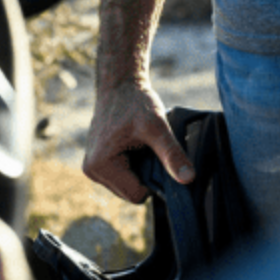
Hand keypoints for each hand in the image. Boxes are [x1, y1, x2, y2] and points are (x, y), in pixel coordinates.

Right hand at [83, 81, 194, 202]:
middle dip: (144, 174)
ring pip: (126, 186)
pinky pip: (121, 176)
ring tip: (140, 144)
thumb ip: (171, 154)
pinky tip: (133, 145)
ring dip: (138, 170)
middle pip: (130, 193)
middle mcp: (91, 171)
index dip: (154, 181)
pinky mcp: (96, 162)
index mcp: (100, 166)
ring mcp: (92, 168)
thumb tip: (188, 179)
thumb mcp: (157, 127)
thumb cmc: (135, 102)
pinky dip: (132, 165)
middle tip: (148, 147)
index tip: (157, 155)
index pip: (136, 195)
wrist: (120, 84)